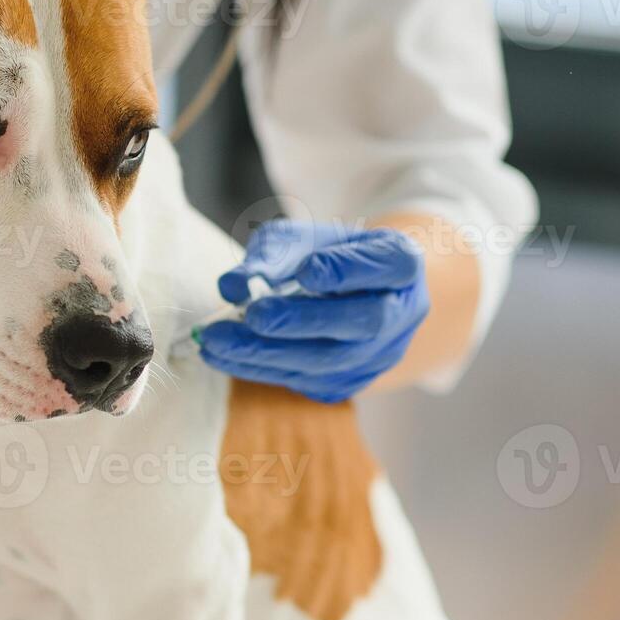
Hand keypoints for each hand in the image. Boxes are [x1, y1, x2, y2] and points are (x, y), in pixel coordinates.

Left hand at [197, 220, 429, 402]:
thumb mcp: (300, 238)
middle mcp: (402, 313)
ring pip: (332, 362)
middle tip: (252, 315)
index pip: (387, 265)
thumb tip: (234, 284)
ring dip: (269, 353)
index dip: (348, 270)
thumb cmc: (324, 254)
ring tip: (216, 341)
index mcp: (401, 263)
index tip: (306, 271)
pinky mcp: (351, 382)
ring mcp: (380, 354)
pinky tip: (224, 356)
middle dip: (303, 321)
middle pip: (363, 322)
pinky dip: (262, 369)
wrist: (347, 293)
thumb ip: (271, 253)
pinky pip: (308, 381)